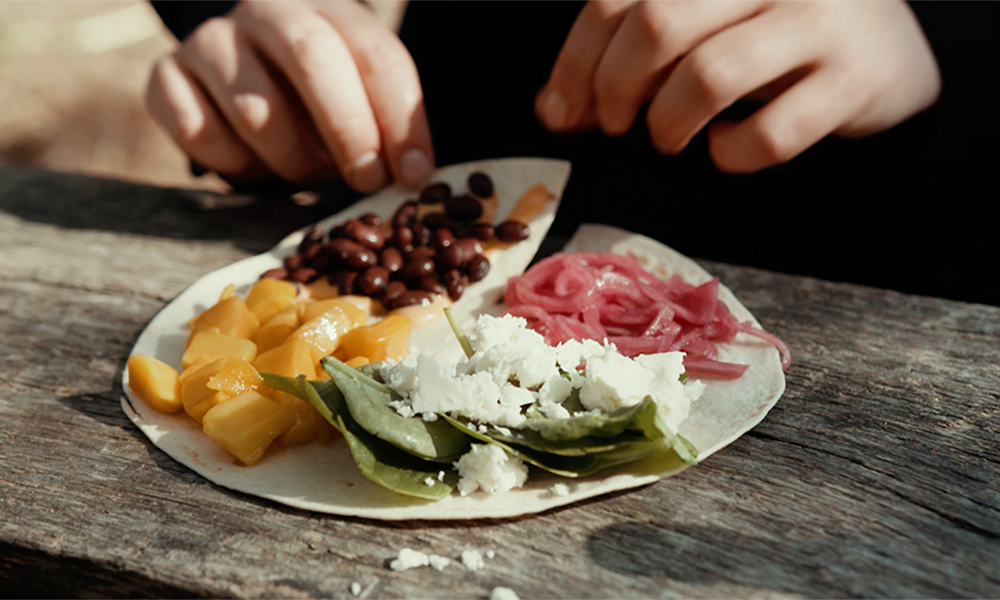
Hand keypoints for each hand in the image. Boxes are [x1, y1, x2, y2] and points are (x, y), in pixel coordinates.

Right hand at [146, 0, 433, 190]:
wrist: (234, 66)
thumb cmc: (314, 93)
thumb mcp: (357, 93)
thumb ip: (382, 124)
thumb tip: (413, 175)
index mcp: (331, 10)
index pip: (377, 55)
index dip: (401, 120)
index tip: (415, 173)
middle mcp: (269, 11)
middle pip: (314, 60)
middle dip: (349, 131)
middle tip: (367, 180)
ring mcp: (213, 40)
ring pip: (255, 110)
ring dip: (290, 159)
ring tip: (307, 171)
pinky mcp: (166, 74)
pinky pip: (199, 132)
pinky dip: (232, 164)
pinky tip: (250, 161)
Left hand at [535, 0, 940, 172]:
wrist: (890, 49)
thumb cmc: (771, 38)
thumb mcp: (702, 25)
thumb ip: (631, 51)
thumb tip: (552, 106)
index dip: (575, 62)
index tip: (561, 111)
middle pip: (656, 25)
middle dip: (614, 89)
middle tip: (615, 123)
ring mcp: (817, 22)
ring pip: (709, 76)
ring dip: (668, 123)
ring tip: (667, 138)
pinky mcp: (852, 80)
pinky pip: (771, 132)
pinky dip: (731, 155)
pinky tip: (726, 151)